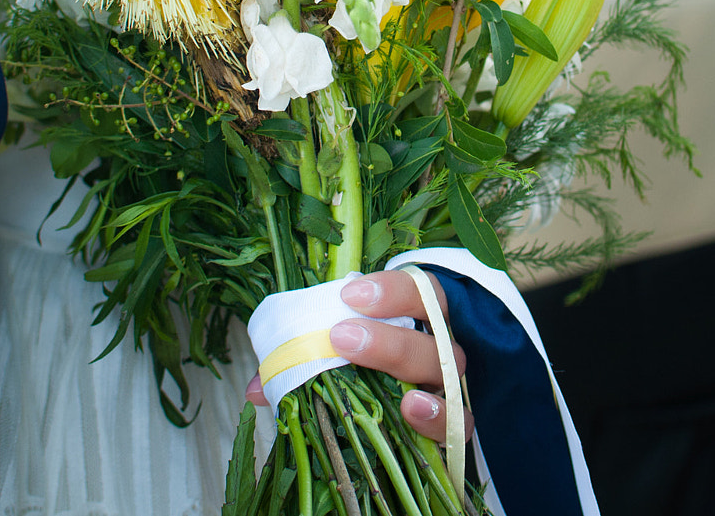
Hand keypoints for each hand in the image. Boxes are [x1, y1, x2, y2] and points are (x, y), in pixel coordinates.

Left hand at [245, 271, 467, 442]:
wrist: (400, 418)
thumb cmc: (365, 372)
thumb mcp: (333, 358)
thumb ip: (301, 364)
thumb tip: (257, 388)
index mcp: (418, 316)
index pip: (419, 290)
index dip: (391, 290)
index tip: (349, 293)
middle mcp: (440, 343)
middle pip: (433, 329)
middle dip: (388, 335)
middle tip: (341, 336)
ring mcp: (449, 382)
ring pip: (445, 368)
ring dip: (409, 372)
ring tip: (380, 379)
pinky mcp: (453, 423)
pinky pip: (457, 421)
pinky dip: (437, 417)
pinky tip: (411, 411)